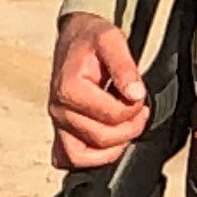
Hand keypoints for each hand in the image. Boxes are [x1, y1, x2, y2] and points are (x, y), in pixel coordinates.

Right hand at [48, 12, 152, 170]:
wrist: (75, 38)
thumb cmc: (91, 39)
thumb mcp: (111, 39)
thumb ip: (125, 66)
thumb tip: (135, 94)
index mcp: (68, 88)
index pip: (111, 117)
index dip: (134, 108)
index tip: (138, 93)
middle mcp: (58, 109)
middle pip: (101, 138)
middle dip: (129, 126)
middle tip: (138, 108)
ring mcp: (57, 123)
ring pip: (85, 156)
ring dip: (113, 145)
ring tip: (125, 124)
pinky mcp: (59, 131)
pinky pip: (70, 159)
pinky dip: (91, 157)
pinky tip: (108, 140)